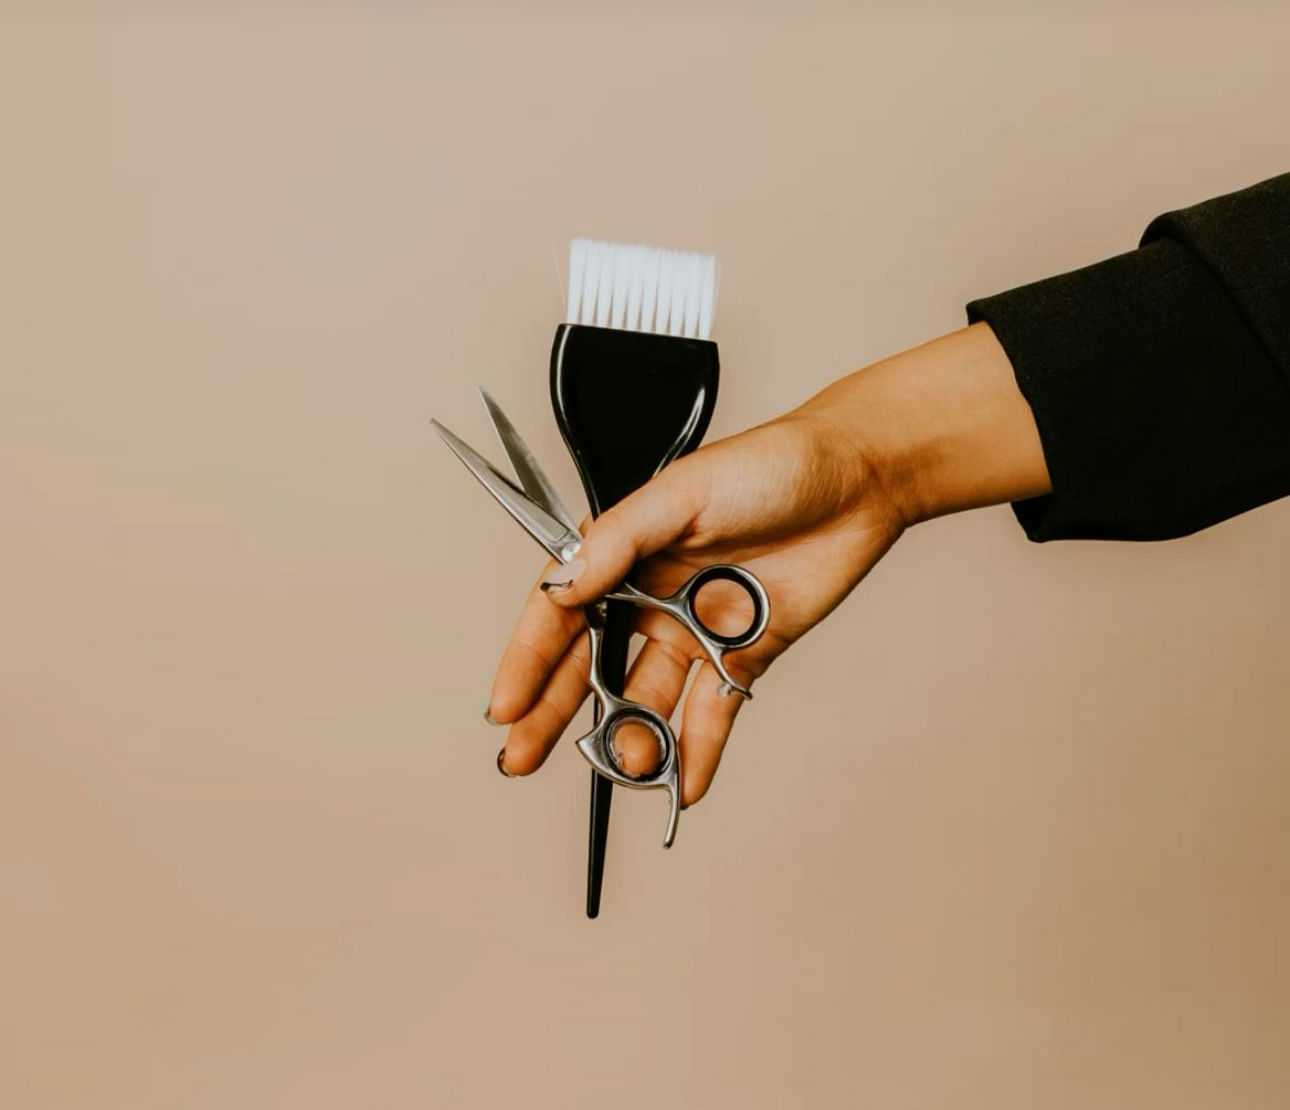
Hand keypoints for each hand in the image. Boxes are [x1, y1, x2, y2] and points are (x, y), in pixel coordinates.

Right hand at [485, 323, 1049, 806]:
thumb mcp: (683, 492)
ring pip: (648, 697)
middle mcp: (650, 595)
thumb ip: (618, 542)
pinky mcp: (743, 655)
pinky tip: (681, 783)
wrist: (857, 481)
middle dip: (554, 714)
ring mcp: (695, 629)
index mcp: (624, 552)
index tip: (505, 707)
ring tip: (624, 768)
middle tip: (521, 760)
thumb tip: (561, 588)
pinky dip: (697, 750)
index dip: (527, 661)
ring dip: (631, 737)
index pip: (560, 614)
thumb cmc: (769, 466)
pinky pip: (712, 712)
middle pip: (589, 665)